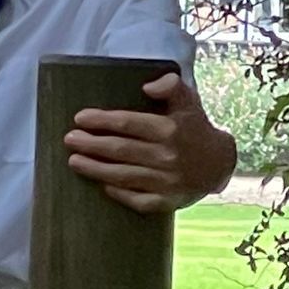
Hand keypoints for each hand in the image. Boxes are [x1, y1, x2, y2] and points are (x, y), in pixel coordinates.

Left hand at [62, 71, 237, 213]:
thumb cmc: (195, 128)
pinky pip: (137, 200)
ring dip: (95, 169)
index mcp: (170, 130)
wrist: (219, 164)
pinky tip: (101, 185)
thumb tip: (148, 86)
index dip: (102, 121)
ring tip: (74, 161)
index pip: (128, 123)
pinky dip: (118, 193)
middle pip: (120, 150)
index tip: (80, 118)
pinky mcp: (166, 202)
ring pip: (123, 176)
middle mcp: (167, 157)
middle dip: (91, 144)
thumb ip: (171, 87)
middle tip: (70, 140)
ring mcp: (166, 182)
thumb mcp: (189, 101)